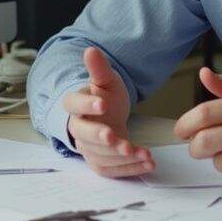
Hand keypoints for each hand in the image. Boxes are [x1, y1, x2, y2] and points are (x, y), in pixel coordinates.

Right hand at [61, 47, 153, 177]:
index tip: (102, 104)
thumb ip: (98, 68)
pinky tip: (147, 163)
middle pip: (83, 135)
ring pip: (98, 155)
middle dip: (101, 139)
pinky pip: (110, 170)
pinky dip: (129, 169)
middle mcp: (78, 128)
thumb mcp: (106, 81)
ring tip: (142, 153)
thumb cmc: (105, 97)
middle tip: (117, 139)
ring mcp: (87, 147)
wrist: (109, 116)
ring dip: (121, 156)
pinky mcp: (99, 162)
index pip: (74, 104)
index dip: (86, 105)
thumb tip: (90, 50)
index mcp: (75, 105)